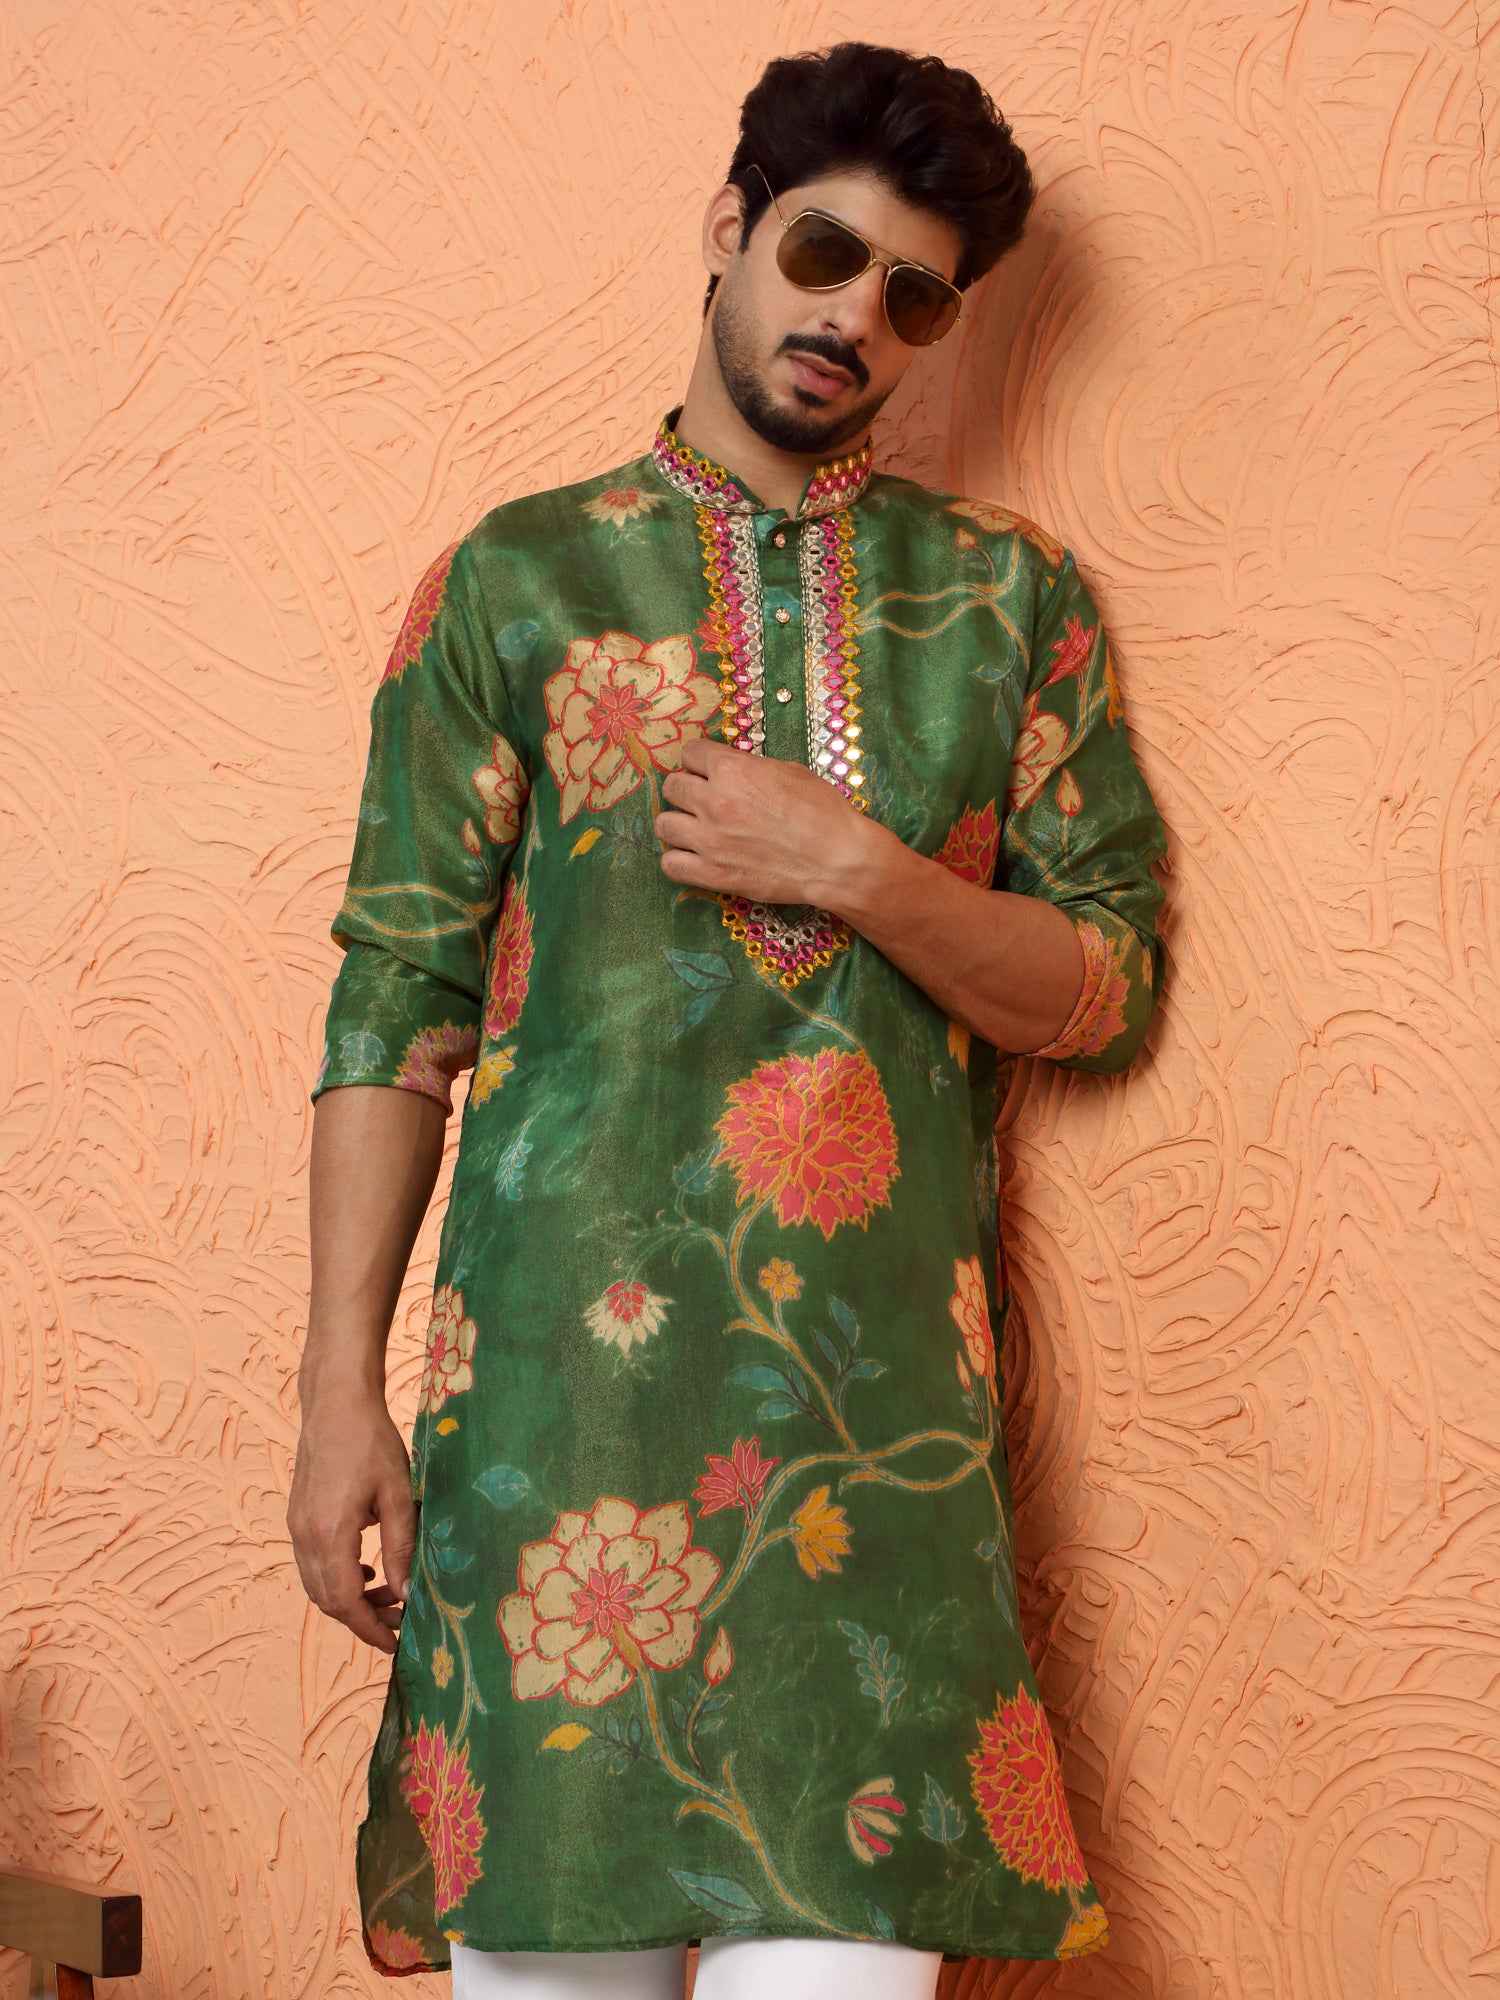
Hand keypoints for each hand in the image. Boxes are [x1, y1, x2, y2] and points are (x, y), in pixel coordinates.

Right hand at [287, 1386, 416, 1654]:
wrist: (335, 1402)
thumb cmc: (370, 1440)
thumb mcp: (396, 1494)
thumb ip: (400, 1547)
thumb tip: (405, 1593)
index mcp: (329, 1533)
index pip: (345, 1602)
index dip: (370, 1630)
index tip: (395, 1645)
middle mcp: (304, 1536)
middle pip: (328, 1600)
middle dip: (364, 1619)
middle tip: (401, 1620)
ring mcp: (296, 1527)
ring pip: (317, 1585)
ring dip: (350, 1600)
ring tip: (389, 1596)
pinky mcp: (297, 1517)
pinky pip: (312, 1565)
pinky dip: (337, 1579)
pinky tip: (366, 1571)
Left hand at [655, 736, 870, 904]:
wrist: (838, 860)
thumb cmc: (823, 812)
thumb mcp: (789, 771)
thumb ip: (750, 767)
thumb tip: (732, 769)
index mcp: (732, 770)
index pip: (690, 753)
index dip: (700, 760)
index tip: (708, 770)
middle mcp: (714, 801)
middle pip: (672, 787)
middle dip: (687, 790)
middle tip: (703, 800)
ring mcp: (709, 840)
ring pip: (664, 825)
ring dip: (678, 824)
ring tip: (694, 829)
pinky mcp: (712, 874)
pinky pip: (670, 865)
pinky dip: (678, 861)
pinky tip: (694, 858)